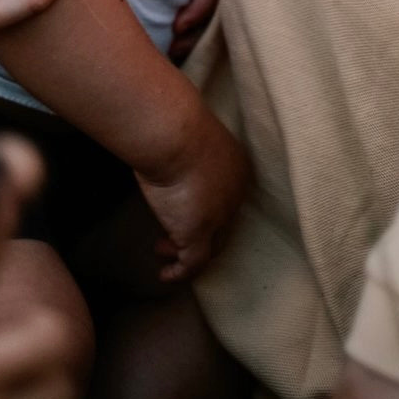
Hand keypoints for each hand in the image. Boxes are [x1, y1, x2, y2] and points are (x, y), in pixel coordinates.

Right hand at [136, 107, 249, 282]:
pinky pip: (193, 263)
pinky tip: (165, 274)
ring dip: (183, 251)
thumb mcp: (187, 136)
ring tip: (162, 249)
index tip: (182, 209)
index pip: (226, 198)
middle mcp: (234, 195)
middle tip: (170, 235)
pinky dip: (180, 273)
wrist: (174, 131)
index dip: (207, 210)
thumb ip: (185, 149)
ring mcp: (219, 216)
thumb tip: (168, 151)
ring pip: (209, 246)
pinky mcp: (198, 233)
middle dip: (197, 232)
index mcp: (236, 167)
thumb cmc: (175, 123)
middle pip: (221, 225)